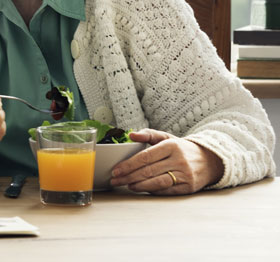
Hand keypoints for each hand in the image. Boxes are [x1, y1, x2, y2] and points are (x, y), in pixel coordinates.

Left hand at [109, 128, 224, 193]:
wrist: (210, 160)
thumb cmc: (181, 149)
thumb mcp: (167, 138)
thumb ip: (148, 134)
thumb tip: (131, 135)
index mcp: (171, 146)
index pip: (145, 156)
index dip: (129, 164)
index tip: (116, 170)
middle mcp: (179, 160)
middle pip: (149, 170)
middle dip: (129, 176)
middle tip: (115, 180)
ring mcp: (185, 174)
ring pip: (157, 182)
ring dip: (139, 185)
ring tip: (127, 185)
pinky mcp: (189, 187)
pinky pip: (167, 191)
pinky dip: (152, 191)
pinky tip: (142, 189)